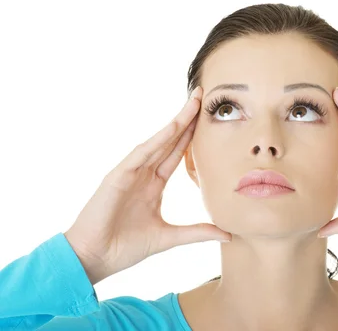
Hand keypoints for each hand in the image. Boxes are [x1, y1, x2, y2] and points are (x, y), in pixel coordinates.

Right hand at [64, 86, 231, 284]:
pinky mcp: (117, 175)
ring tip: (193, 101)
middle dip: (187, 119)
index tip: (210, 119)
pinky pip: (141, 153)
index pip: (178, 153)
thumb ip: (198, 232)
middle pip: (170, 140)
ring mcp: (130, 172)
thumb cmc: (125, 247)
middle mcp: (143, 173)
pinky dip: (157, 140)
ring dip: (176, 121)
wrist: (94, 258)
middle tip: (203, 95)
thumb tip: (228, 233)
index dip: (193, 135)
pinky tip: (172, 126)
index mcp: (154, 184)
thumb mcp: (170, 237)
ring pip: (158, 141)